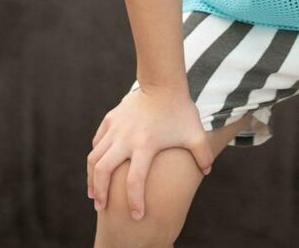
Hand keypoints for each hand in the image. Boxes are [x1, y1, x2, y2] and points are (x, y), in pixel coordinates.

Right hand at [87, 83, 214, 220]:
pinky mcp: (110, 120)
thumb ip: (202, 155)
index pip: (135, 180)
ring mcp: (116, 129)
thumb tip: (207, 172)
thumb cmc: (181, 110)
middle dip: (101, 193)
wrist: (162, 82)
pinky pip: (98, 143)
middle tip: (101, 207)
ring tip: (94, 194)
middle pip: (103, 171)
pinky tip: (97, 168)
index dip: (135, 201)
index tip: (137, 216)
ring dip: (92, 178)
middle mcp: (126, 139)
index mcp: (146, 145)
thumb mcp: (195, 134)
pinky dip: (95, 157)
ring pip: (94, 158)